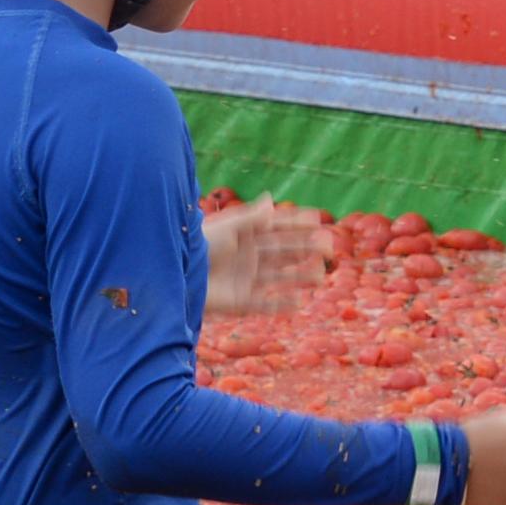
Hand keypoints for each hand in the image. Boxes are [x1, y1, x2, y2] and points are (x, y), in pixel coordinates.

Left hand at [203, 198, 322, 315]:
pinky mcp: (239, 301)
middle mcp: (247, 256)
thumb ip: (251, 217)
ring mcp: (245, 279)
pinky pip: (265, 303)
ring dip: (301, 276)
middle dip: (306, 249)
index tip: (318, 219)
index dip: (296, 223)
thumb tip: (270, 200)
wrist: (176, 276)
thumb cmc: (199, 246)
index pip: (275, 227)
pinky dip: (281, 304)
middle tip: (329, 247)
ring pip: (280, 277)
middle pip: (283, 251)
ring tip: (321, 276)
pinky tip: (299, 303)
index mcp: (243, 236)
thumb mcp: (227, 228)